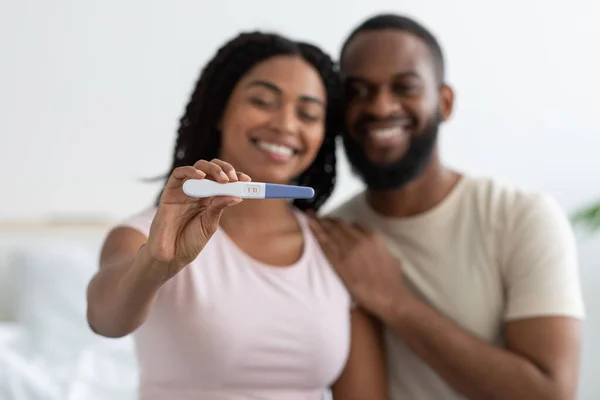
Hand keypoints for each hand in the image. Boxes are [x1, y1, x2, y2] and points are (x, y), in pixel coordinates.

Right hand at [147, 158, 250, 275]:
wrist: (170, 254)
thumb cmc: (190, 241)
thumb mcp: (209, 224)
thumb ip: (219, 208)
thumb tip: (237, 196)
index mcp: (210, 198)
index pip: (224, 180)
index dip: (236, 177)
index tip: (247, 180)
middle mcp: (198, 191)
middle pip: (213, 169)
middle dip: (225, 170)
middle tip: (234, 179)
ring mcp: (184, 189)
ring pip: (199, 167)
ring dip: (213, 169)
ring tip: (223, 179)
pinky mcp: (170, 190)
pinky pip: (179, 174)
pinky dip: (190, 171)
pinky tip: (201, 176)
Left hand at [309, 217, 409, 318]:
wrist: (388, 295)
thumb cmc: (392, 282)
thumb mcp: (392, 259)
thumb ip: (383, 251)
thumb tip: (383, 252)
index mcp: (372, 238)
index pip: (354, 225)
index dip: (343, 224)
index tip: (337, 224)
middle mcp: (359, 240)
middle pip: (339, 225)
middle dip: (328, 220)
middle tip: (319, 217)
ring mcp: (348, 250)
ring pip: (330, 231)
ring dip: (319, 222)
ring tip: (310, 216)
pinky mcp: (339, 262)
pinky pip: (324, 243)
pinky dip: (316, 232)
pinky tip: (309, 226)